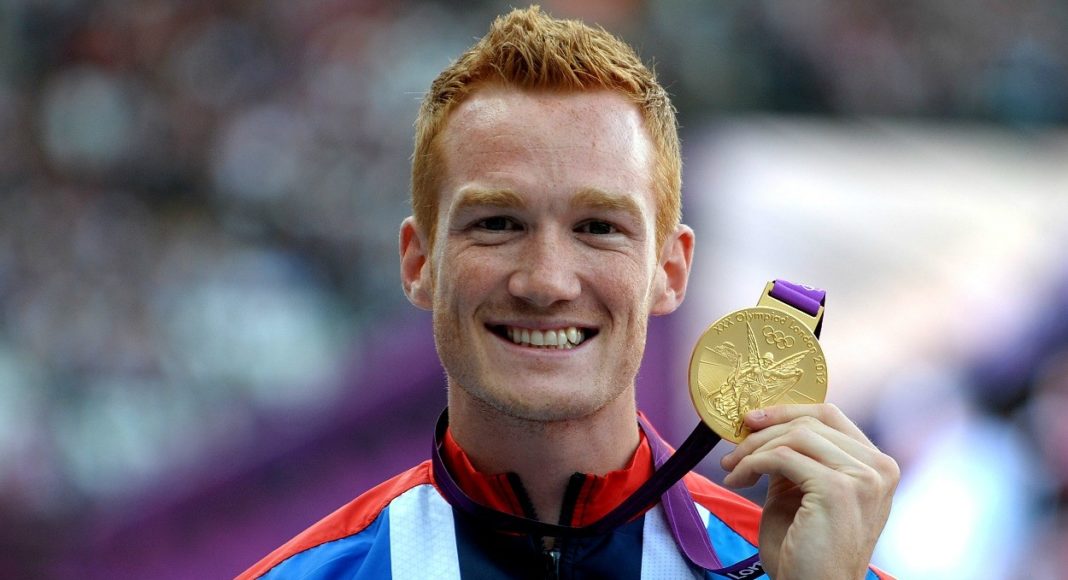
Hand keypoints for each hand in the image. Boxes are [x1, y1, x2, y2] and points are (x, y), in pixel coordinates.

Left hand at [720, 404, 898, 579]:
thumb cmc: (806, 551)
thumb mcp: (802, 493)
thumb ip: (796, 459)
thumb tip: (765, 427)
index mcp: (876, 467)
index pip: (830, 416)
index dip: (787, 411)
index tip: (752, 419)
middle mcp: (878, 468)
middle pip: (811, 422)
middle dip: (764, 430)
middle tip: (732, 447)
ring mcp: (862, 478)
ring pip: (795, 436)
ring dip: (753, 449)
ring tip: (732, 468)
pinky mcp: (838, 489)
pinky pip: (781, 457)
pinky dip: (752, 464)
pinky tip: (738, 480)